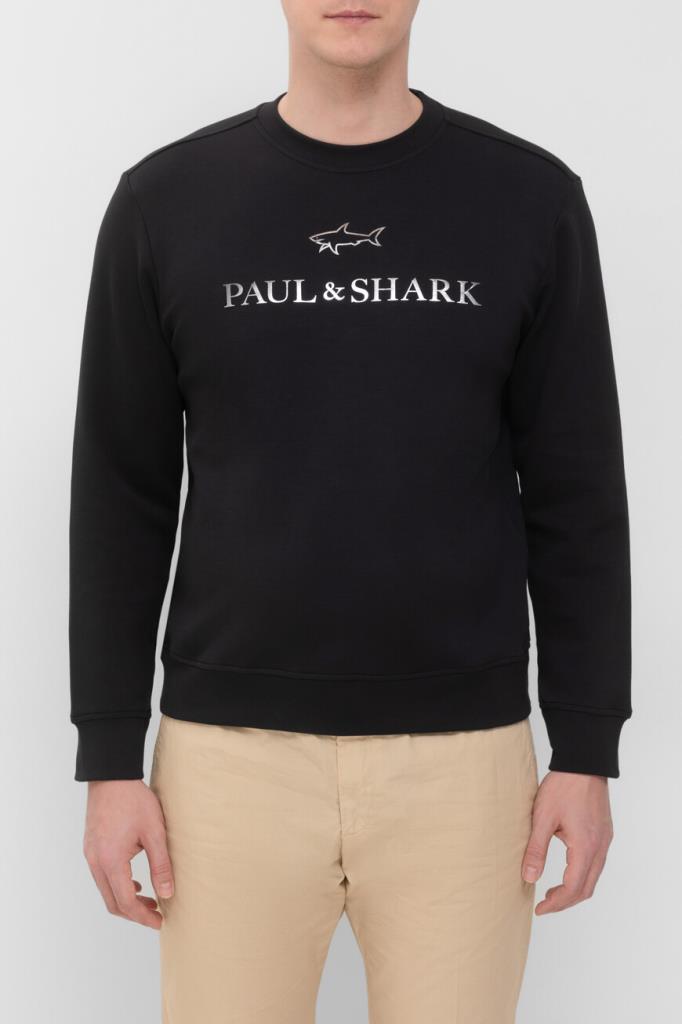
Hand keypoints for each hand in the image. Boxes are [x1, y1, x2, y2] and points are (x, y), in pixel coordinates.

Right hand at [83, 779, 173, 928]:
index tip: (160, 921)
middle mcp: (96, 862)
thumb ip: (161, 865)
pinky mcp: (91, 847)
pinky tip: (136, 882)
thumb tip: (168, 893)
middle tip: (157, 914)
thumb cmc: (134, 800)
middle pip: (113, 902)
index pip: (126, 902)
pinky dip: (118, 886)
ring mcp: (91, 855)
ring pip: (106, 891)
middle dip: (135, 913)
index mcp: (111, 861)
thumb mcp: (154, 832)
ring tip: (150, 900)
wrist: (111, 776)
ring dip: (126, 900)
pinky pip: (102, 876)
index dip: (143, 916)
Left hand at [521, 771, 612, 913]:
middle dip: (565, 901)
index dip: (556, 903)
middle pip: (586, 888)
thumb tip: (529, 878)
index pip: (573, 888)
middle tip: (544, 905)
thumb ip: (536, 849)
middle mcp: (600, 847)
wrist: (583, 763)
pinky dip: (582, 875)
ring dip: (574, 890)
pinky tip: (566, 871)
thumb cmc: (562, 787)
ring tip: (553, 892)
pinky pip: (596, 864)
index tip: (539, 909)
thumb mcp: (543, 817)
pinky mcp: (604, 833)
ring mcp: (605, 840)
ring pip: (593, 877)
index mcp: (585, 846)